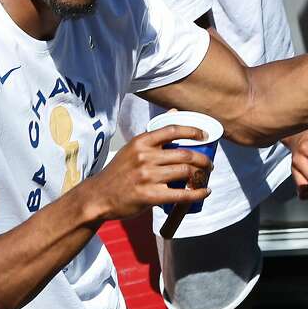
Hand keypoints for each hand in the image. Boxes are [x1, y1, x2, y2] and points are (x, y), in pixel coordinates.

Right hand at [87, 125, 211, 220]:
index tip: (205, 135)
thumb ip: (154, 133)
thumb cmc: (118, 172)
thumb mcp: (132, 148)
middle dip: (203, 159)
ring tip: (203, 178)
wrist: (99, 196)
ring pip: (185, 172)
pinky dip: (197, 194)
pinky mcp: (150, 196)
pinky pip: (181, 194)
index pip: (172, 130)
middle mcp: (145, 157)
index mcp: (141, 142)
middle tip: (208, 164)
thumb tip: (175, 112)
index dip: (193, 131)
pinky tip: (204, 192)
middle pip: (184, 154)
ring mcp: (147, 177)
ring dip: (200, 176)